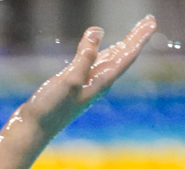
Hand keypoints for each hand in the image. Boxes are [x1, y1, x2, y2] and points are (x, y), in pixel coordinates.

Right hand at [23, 15, 156, 138]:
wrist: (31, 131)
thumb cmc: (50, 109)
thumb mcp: (69, 80)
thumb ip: (84, 57)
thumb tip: (97, 32)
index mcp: (100, 82)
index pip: (126, 55)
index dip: (139, 37)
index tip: (152, 21)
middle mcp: (96, 83)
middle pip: (121, 57)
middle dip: (135, 39)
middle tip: (149, 21)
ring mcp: (83, 85)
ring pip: (108, 61)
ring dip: (120, 46)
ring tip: (131, 36)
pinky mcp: (70, 87)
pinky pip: (91, 65)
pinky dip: (99, 54)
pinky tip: (96, 53)